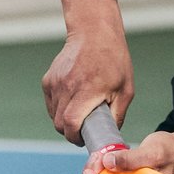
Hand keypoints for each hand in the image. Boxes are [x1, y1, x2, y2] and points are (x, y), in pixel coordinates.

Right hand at [42, 28, 134, 145]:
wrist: (94, 33)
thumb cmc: (114, 60)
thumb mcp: (125, 90)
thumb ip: (118, 114)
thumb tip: (112, 135)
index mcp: (86, 91)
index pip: (70, 124)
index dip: (75, 137)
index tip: (84, 140)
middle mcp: (67, 87)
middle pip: (59, 124)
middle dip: (70, 133)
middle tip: (83, 131)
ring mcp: (55, 83)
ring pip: (53, 115)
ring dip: (64, 122)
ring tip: (79, 116)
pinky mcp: (48, 80)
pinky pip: (50, 104)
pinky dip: (59, 110)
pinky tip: (72, 104)